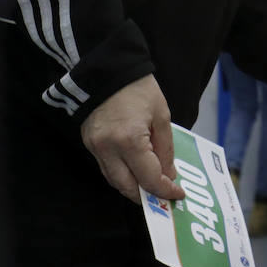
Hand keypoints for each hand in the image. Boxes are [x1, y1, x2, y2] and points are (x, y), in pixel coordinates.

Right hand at [79, 74, 182, 203]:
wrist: (109, 71)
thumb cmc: (139, 89)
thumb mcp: (162, 116)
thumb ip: (165, 149)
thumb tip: (168, 175)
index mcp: (130, 141)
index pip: (149, 179)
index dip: (166, 190)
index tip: (178, 194)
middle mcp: (109, 149)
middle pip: (128, 187)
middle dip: (147, 196)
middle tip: (164, 196)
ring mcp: (95, 148)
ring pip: (114, 181)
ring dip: (133, 188)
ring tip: (152, 187)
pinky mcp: (89, 144)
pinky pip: (106, 169)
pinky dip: (122, 175)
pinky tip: (135, 172)